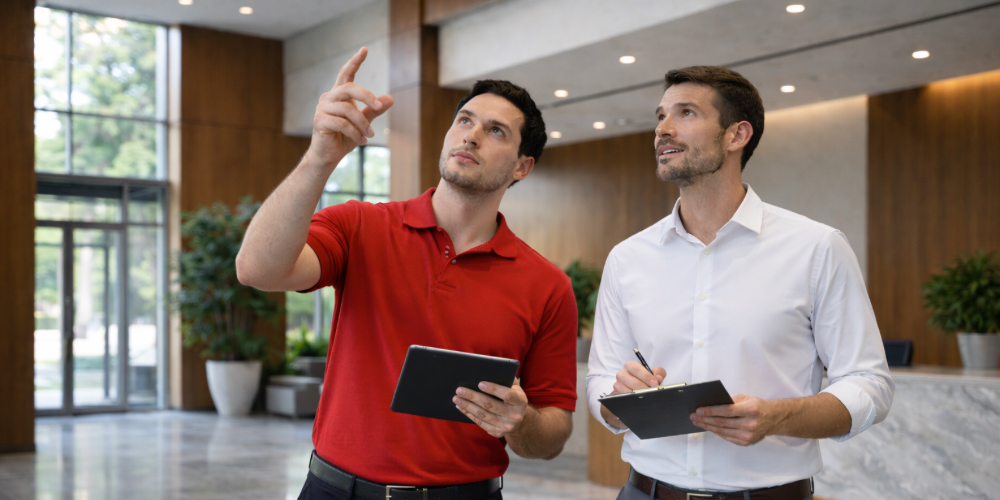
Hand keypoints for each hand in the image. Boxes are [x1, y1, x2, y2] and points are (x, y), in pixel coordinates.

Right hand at [306, 47, 393, 168]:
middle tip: (379, 108)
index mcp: (338, 95)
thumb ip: (374, 110)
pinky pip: (342, 123)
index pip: (346, 74)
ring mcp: (322, 108)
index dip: (355, 61)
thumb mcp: (364, 123)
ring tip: (369, 135)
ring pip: (347, 109)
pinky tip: (361, 140)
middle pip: (349, 88)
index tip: (365, 50)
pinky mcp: (319, 121)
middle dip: (367, 96)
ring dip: (362, 123)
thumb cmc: (344, 138)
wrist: (329, 156)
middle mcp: (329, 98)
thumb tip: (390, 99)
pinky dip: (355, 132)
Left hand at [453, 379, 527, 437]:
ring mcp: (505, 426)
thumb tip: (490, 369)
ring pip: (482, 415)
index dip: (493, 389)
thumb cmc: (513, 398)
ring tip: (456, 398)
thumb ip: (506, 379)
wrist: (519, 420)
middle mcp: (514, 415)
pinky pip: (480, 423)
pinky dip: (469, 414)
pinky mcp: (496, 432)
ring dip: (467, 406)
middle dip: (473, 397)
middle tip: (460, 390)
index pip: (507, 395)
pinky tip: (461, 407)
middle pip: (490, 405)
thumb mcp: (515, 388)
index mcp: (520, 401)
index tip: (480, 383)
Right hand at [611, 361, 665, 394]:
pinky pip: (624, 398)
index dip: (645, 376)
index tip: (655, 383)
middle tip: (652, 391)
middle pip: (631, 381)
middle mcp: (622, 374)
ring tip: (647, 396)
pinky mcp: (617, 394)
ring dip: (638, 394)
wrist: (639, 388)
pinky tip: (640, 400)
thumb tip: (658, 378)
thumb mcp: (654, 373)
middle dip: (643, 387)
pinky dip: (632, 399)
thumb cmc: (646, 378)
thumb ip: (659, 372)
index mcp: (630, 366)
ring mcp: (618, 384)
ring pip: (626, 390)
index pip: (635, 368)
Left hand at [689, 394, 782, 445]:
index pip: (726, 411)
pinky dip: (716, 432)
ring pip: (723, 431)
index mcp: (750, 410)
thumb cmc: (757, 406)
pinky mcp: (745, 442)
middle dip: (705, 419)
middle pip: (722, 422)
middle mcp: (750, 424)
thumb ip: (730, 402)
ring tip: (697, 422)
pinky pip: (727, 437)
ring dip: (708, 426)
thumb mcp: (746, 398)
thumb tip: (711, 405)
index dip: (711, 411)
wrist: (773, 419)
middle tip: (693, 417)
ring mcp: (748, 435)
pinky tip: (708, 427)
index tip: (699, 410)